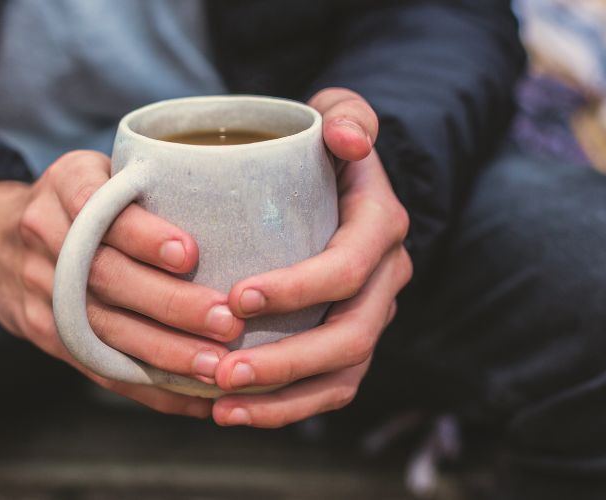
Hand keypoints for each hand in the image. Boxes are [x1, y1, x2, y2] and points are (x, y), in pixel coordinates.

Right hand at [0, 151, 245, 417]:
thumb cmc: (77, 201)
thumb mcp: (99, 170)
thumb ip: (146, 183)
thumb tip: (229, 206)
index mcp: (65, 186)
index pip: (100, 208)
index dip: (143, 235)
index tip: (188, 254)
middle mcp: (46, 237)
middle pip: (107, 277)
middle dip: (170, 304)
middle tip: (224, 321)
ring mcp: (42, 291)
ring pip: (104, 329)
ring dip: (164, 353)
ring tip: (215, 365)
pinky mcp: (49, 334)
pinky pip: (99, 366)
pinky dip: (148, 387)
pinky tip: (191, 398)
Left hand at [210, 88, 412, 427]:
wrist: (343, 183)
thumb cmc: (327, 148)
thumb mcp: (340, 113)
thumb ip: (347, 116)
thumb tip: (348, 140)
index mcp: (382, 228)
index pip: (347, 267)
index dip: (299, 288)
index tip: (237, 296)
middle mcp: (385, 279)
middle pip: (350, 336)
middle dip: (287, 360)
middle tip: (224, 370)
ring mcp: (371, 316)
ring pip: (341, 374)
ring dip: (282, 398)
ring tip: (221, 405)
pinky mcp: (351, 343)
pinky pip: (328, 389)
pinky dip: (284, 409)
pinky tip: (231, 413)